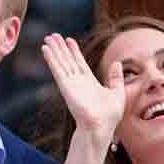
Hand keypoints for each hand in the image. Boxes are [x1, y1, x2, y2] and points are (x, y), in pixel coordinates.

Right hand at [41, 34, 124, 148]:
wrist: (101, 127)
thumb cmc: (109, 116)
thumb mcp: (117, 92)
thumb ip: (116, 78)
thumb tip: (117, 63)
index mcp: (89, 82)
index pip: (79, 63)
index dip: (74, 51)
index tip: (69, 40)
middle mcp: (78, 82)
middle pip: (67, 60)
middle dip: (60, 48)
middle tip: (53, 35)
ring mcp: (71, 84)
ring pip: (61, 63)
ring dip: (54, 50)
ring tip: (47, 38)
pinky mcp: (66, 87)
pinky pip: (57, 70)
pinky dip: (51, 59)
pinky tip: (46, 49)